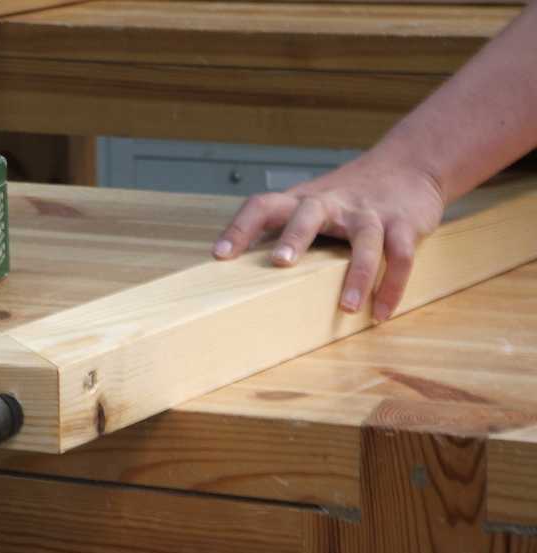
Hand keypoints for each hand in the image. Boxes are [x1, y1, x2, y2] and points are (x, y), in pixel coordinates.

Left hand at [212, 155, 445, 320]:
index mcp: (301, 201)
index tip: (220, 254)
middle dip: (295, 236)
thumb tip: (240, 273)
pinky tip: (381, 312)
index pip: (263, 206)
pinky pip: (400, 256)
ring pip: (365, 238)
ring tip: (348, 307)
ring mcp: (368, 212)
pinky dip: (392, 285)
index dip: (240, 227)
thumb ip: (283, 231)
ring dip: (358, 274)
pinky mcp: (403, 223)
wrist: (410, 164)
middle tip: (281, 262)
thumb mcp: (311, 206)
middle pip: (310, 212)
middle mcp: (332, 202)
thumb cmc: (348, 197)